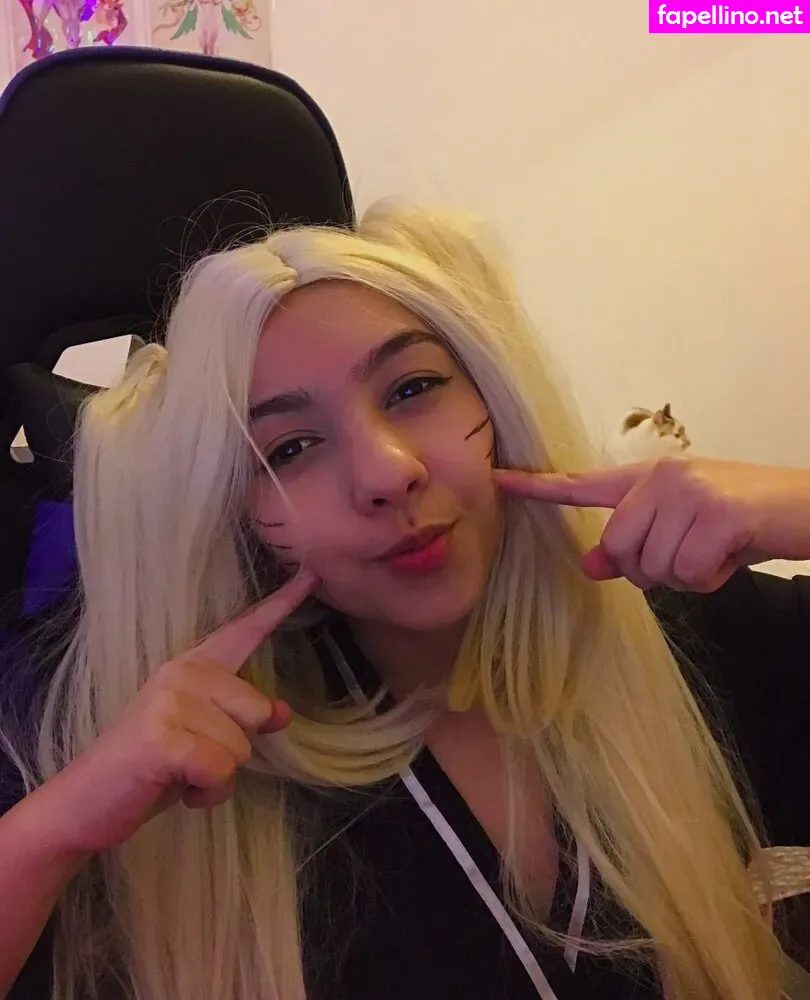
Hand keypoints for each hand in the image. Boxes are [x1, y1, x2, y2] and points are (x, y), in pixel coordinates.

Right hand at [30, 568, 318, 857]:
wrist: (82, 803)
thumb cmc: (146, 769)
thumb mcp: (200, 739)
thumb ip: (236, 718)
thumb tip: (282, 712)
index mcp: (192, 666)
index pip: (243, 630)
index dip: (281, 604)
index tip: (313, 576)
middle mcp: (182, 672)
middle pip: (257, 710)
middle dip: (234, 750)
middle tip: (190, 759)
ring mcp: (170, 701)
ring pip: (241, 747)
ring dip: (218, 777)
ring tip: (178, 773)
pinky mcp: (163, 736)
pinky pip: (222, 771)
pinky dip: (207, 793)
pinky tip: (177, 789)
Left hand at [494, 458, 809, 591]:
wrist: (807, 506)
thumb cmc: (741, 523)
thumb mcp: (682, 534)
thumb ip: (636, 546)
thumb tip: (591, 565)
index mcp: (648, 478)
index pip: (583, 484)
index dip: (539, 487)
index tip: (499, 481)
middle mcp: (662, 476)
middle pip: (619, 549)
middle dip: (652, 569)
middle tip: (691, 555)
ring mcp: (689, 490)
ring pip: (652, 566)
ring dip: (685, 576)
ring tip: (715, 550)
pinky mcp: (718, 512)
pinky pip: (687, 574)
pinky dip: (710, 579)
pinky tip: (731, 555)